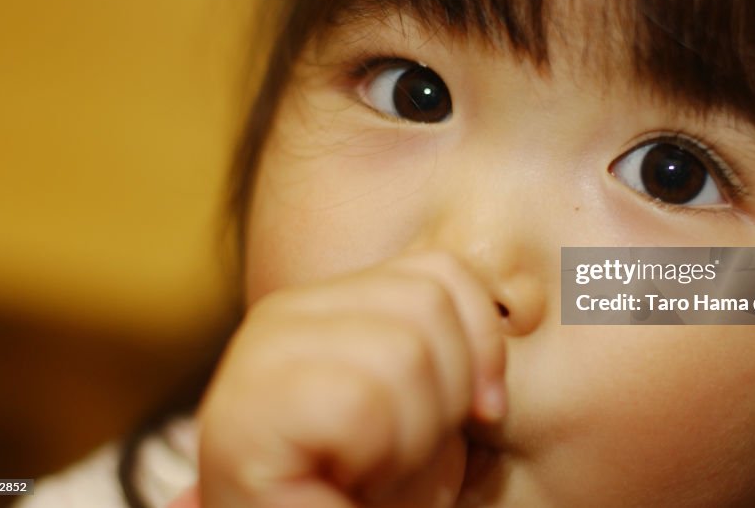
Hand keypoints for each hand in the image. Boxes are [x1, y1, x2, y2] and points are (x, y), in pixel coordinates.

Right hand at [197, 251, 506, 507]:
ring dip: (413, 438)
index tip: (484, 413)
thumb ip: (453, 349)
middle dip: (447, 396)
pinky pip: (360, 402)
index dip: (484, 342)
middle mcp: (283, 314)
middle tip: (403, 453)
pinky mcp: (243, 413)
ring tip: (371, 470)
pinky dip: (378, 457)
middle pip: (427, 302)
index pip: (440, 269)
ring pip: (403, 351)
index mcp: (326, 303)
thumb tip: (511, 311)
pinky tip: (341, 482)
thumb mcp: (430, 409)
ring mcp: (256, 357)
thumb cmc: (371, 495)